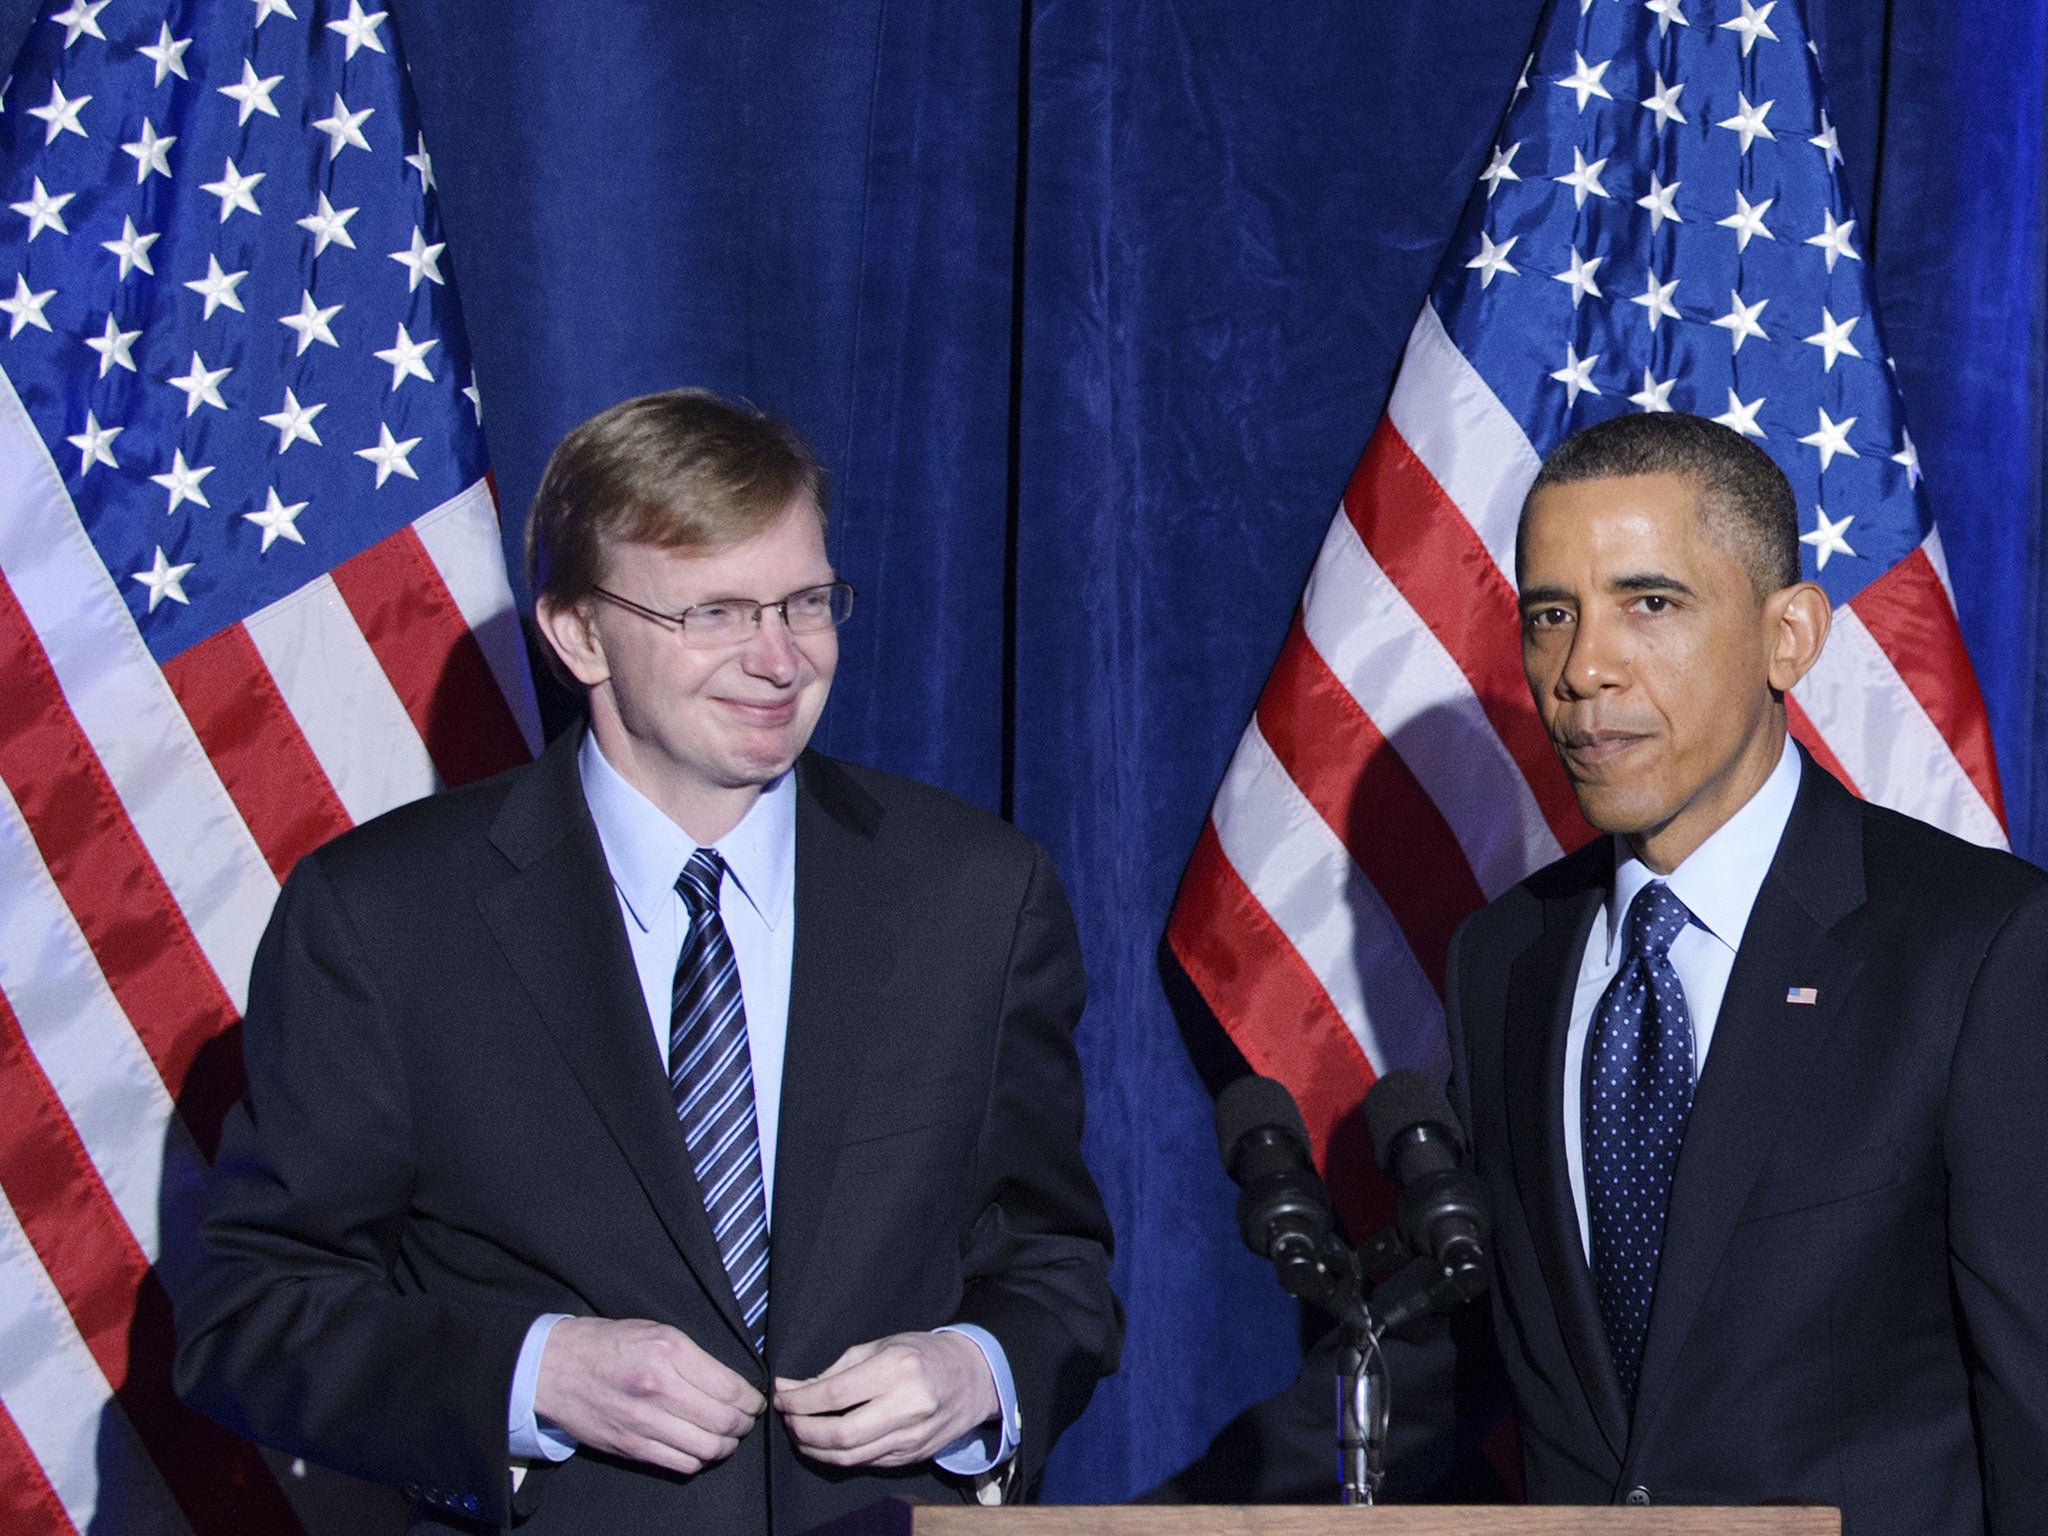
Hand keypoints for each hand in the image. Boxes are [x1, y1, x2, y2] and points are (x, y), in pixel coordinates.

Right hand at [532, 1316, 765, 1474]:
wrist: (553, 1367)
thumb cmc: (608, 1344)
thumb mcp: (656, 1331)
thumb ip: (693, 1357)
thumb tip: (731, 1383)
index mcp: (670, 1351)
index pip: (730, 1388)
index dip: (751, 1400)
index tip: (755, 1401)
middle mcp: (658, 1387)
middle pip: (723, 1422)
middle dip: (744, 1425)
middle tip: (745, 1420)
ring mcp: (643, 1421)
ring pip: (706, 1448)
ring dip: (725, 1446)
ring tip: (726, 1437)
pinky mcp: (630, 1446)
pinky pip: (680, 1464)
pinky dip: (698, 1460)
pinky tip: (699, 1448)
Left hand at [774, 1331, 998, 1468]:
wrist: (973, 1378)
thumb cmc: (923, 1354)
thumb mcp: (882, 1345)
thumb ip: (838, 1369)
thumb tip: (794, 1388)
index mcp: (897, 1368)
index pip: (834, 1394)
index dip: (799, 1400)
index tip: (781, 1396)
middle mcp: (907, 1405)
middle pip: (840, 1434)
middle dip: (803, 1431)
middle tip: (787, 1419)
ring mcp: (912, 1436)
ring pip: (851, 1457)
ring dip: (815, 1449)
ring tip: (800, 1434)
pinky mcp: (913, 1455)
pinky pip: (866, 1462)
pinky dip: (840, 1456)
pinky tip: (827, 1444)